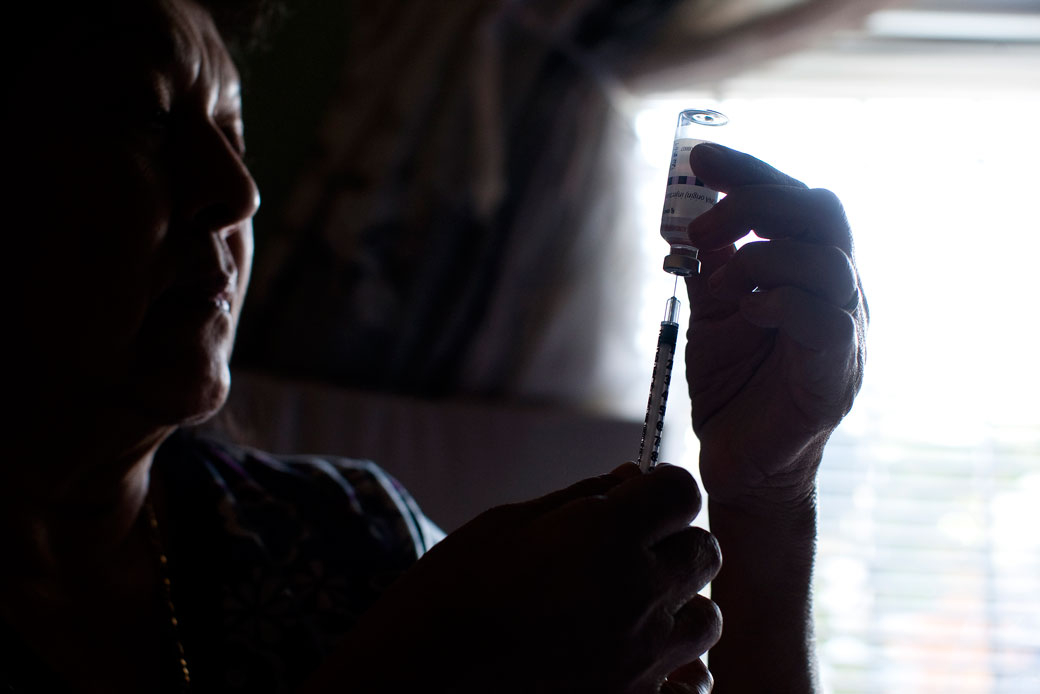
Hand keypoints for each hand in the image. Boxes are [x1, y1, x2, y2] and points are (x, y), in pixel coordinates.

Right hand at [306, 464, 721, 692]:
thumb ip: (577, 500)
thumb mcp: (503, 526)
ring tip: (632, 610)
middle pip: (705, 552)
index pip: (683, 491)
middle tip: (629, 552)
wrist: (415, 691)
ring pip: (708, 620)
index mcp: (605, 537)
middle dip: (675, 542)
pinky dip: (678, 670)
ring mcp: (644, 661)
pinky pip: (694, 683)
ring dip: (679, 606)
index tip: (639, 498)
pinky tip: (637, 662)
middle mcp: (639, 596)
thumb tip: (628, 480)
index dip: (663, 489)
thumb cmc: (447, 600)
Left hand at [684, 144, 865, 510]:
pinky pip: (826, 321)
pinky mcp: (834, 376)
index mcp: (810, 271)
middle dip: (756, 203)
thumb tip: (688, 219)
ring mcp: (845, 333)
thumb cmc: (733, 386)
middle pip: (822, 212)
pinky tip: (749, 311)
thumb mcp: (714, 314)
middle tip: (705, 228)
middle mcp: (839, 293)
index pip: (795, 200)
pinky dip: (782, 302)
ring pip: (828, 261)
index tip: (699, 158)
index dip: (750, 171)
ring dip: (763, 255)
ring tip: (723, 278)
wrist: (740, 463)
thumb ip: (713, 269)